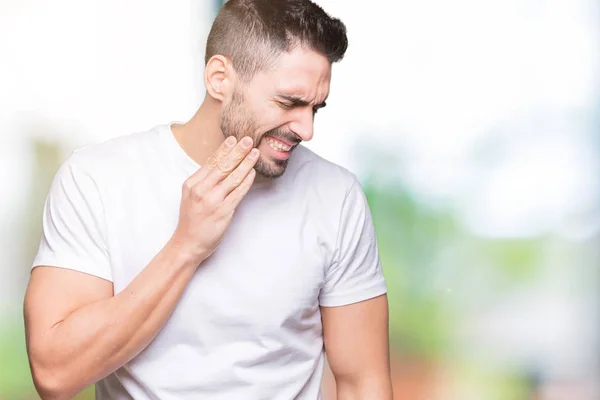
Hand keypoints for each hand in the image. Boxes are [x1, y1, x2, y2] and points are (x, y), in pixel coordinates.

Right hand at [170, 136, 258, 263]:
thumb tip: (220, 163)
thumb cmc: (191, 219)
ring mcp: (213, 201)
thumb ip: (203, 180)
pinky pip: (238, 192)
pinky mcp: (223, 211)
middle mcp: (201, 190)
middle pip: (223, 166)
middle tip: (248, 140)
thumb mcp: (191, 195)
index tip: (233, 139)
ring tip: (254, 153)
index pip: (210, 162)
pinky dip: (247, 181)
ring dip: (246, 163)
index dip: (223, 149)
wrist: (188, 243)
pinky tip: (252, 173)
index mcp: (192, 184)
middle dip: (237, 151)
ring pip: (233, 177)